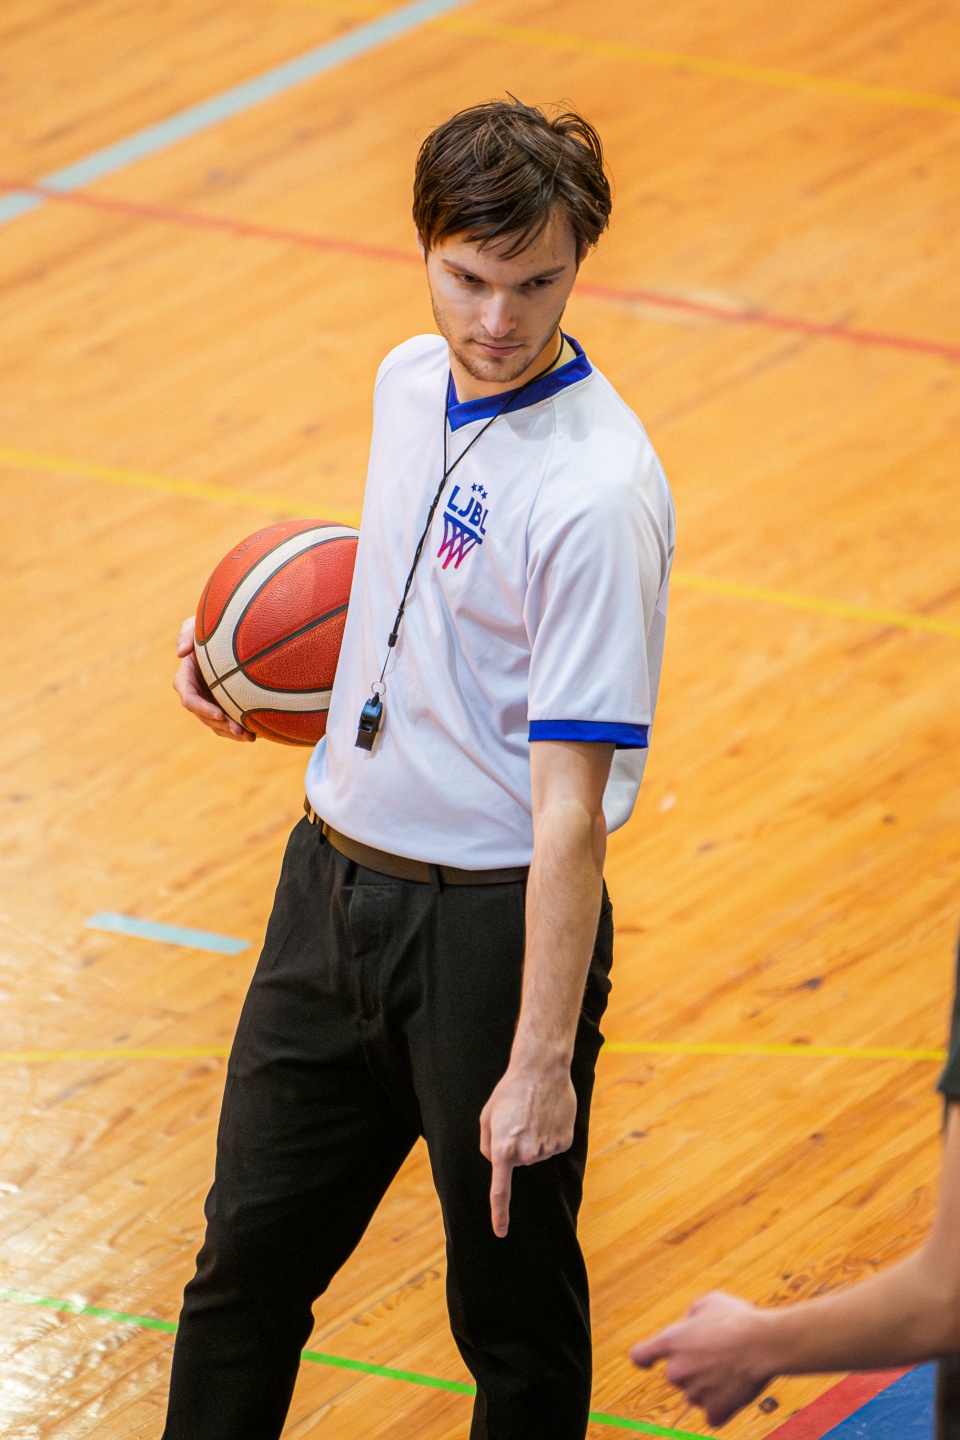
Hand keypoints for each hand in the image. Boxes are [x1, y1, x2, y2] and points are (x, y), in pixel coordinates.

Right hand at [173, 616, 254, 741]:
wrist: (233, 633)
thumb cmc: (212, 626)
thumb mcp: (196, 624)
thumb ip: (186, 633)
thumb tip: (180, 653)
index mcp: (187, 678)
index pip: (189, 698)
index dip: (202, 709)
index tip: (219, 714)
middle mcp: (197, 693)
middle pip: (205, 716)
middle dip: (221, 726)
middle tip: (240, 730)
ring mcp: (210, 700)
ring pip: (218, 724)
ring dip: (232, 733)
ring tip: (251, 737)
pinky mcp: (225, 704)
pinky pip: (230, 721)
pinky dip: (240, 729)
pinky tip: (257, 733)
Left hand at [479, 1060, 575, 1237]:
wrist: (542, 1069)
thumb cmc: (510, 1091)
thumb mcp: (487, 1116)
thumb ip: (488, 1145)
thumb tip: (498, 1162)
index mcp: (503, 1149)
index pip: (500, 1191)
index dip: (499, 1214)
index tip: (500, 1232)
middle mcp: (526, 1154)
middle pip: (518, 1162)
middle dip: (515, 1146)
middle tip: (518, 1119)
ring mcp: (547, 1149)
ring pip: (537, 1154)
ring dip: (533, 1138)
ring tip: (533, 1113)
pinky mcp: (564, 1142)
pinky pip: (553, 1146)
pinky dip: (550, 1134)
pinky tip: (549, 1115)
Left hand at [630, 1292, 772, 1427]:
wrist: (765, 1344)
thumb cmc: (738, 1318)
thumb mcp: (709, 1302)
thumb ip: (691, 1315)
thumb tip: (690, 1326)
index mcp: (670, 1342)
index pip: (640, 1356)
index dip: (645, 1358)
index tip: (649, 1361)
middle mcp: (677, 1371)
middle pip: (676, 1374)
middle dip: (691, 1367)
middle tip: (717, 1353)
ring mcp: (695, 1394)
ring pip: (695, 1393)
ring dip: (708, 1385)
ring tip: (731, 1367)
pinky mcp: (715, 1412)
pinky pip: (712, 1413)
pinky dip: (721, 1405)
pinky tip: (734, 1389)